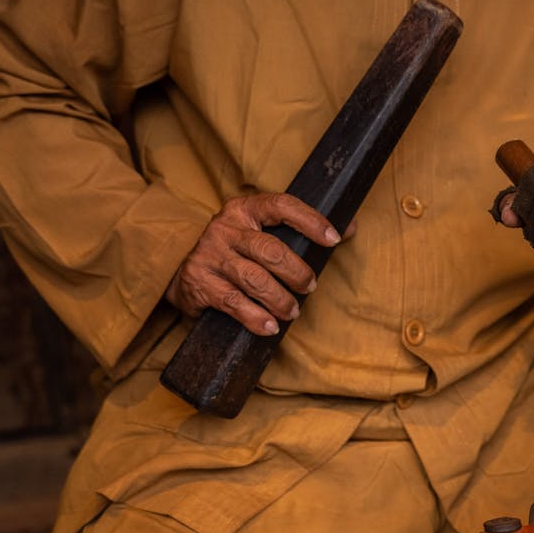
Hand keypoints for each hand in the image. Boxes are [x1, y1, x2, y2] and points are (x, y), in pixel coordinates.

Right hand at [165, 192, 355, 335]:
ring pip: (253, 279)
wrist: (182, 274)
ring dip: (280, 299)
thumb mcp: (261, 234)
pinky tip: (270, 326)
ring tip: (292, 311)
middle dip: (297, 272)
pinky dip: (255, 317)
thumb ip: (300, 232)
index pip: (281, 205)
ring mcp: (210, 255)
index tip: (334, 239)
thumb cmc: (236, 253)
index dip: (310, 221)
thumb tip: (351, 227)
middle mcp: (225, 229)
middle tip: (311, 287)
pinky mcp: (199, 283)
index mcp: (244, 210)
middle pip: (270, 250)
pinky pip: (234, 303)